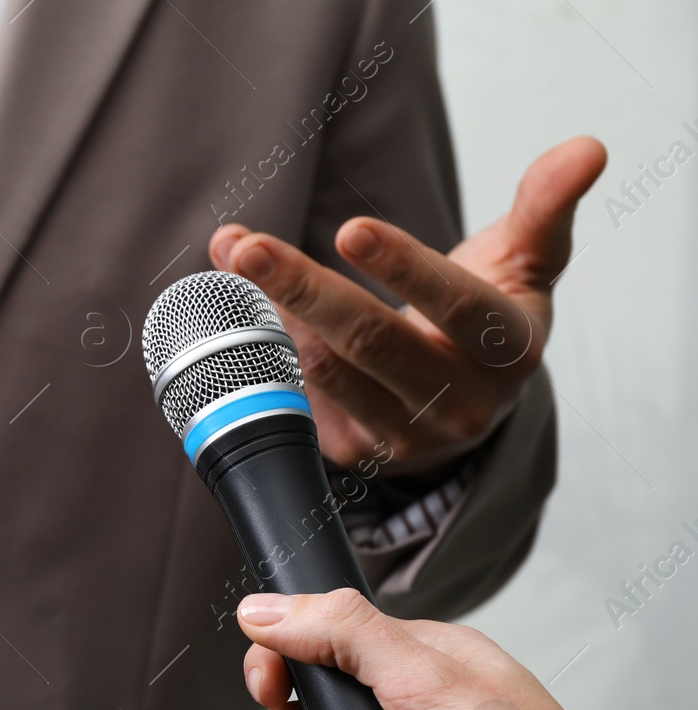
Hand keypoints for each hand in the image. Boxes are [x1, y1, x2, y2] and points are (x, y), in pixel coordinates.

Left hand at [209, 137, 606, 473]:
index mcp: (508, 351)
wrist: (462, 407)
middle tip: (247, 246)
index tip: (350, 229)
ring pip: (323, 369)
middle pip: (370, 342)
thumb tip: (586, 147)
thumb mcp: (526, 264)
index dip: (404, 269)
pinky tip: (236, 306)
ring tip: (233, 255)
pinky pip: (298, 395)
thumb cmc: (487, 317)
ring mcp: (402, 436)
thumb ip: (545, 206)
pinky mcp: (353, 452)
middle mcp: (457, 403)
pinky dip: (262, 346)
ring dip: (268, 311)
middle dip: (302, 290)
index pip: (456, 307)